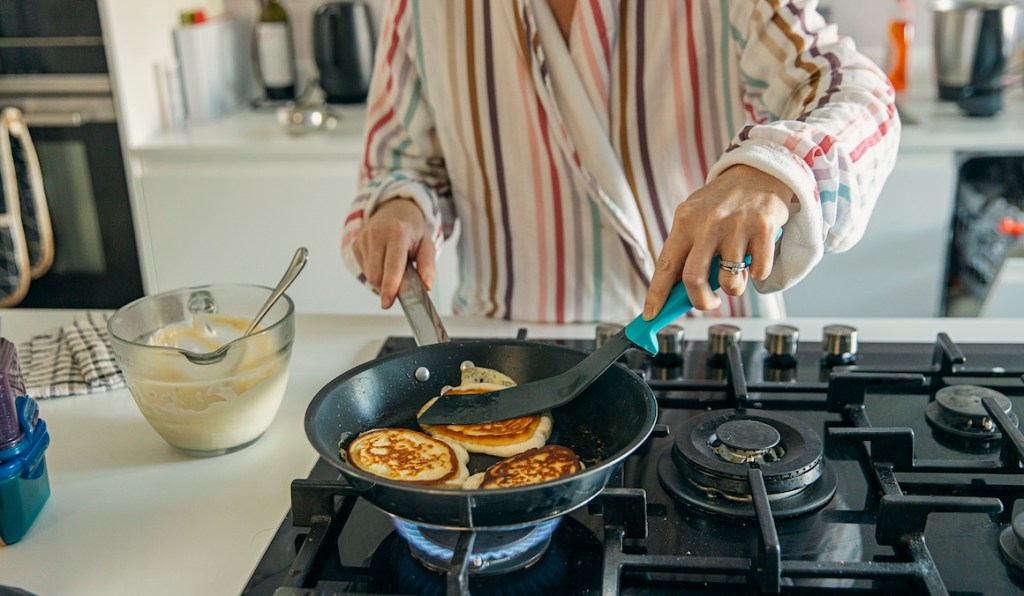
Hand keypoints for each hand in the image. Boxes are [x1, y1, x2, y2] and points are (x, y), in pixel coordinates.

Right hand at [351, 198, 435, 308]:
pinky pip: (364, 270)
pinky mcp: (355, 244)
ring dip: (382, 279)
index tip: (387, 303)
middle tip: (402, 279)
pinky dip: (375, 271)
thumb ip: (428, 266)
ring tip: (393, 265)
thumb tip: (426, 286)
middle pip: (377, 275)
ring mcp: (363, 238)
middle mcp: (377, 233)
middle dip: (388, 285)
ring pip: (369, 275)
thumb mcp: (427, 244)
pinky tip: (383, 260)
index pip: (392, 265)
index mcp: (398, 232)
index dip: (390, 286)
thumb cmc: (412, 230)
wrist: (395, 209)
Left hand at [643, 165, 791, 317]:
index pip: (665, 266)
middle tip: (708, 302)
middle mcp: (708, 223)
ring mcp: (737, 226)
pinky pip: (759, 272)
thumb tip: (675, 291)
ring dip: (733, 289)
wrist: (760, 170)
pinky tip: (755, 258)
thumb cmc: (724, 201)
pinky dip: (757, 275)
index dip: (656, 294)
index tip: (650, 315)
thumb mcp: (696, 216)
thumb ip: (686, 248)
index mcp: (685, 222)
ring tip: (736, 275)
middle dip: (700, 301)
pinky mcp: (764, 229)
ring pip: (729, 281)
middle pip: (693, 279)